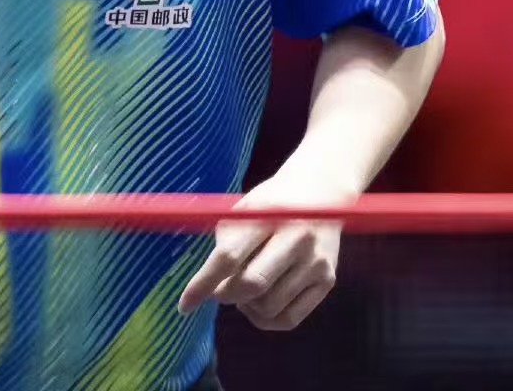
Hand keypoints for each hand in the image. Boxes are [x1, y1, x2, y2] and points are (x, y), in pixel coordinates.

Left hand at [176, 170, 351, 330]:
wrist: (319, 192)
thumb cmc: (270, 204)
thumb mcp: (242, 210)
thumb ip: (225, 246)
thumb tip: (211, 289)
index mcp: (268, 215)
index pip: (229, 256)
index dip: (203, 283)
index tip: (184, 304)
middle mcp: (297, 238)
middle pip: (251, 285)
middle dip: (225, 294)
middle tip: (219, 289)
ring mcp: (316, 262)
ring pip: (268, 307)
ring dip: (246, 306)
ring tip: (244, 289)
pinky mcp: (328, 281)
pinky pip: (288, 319)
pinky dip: (266, 319)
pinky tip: (260, 302)